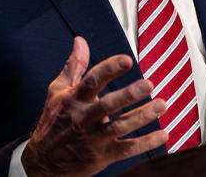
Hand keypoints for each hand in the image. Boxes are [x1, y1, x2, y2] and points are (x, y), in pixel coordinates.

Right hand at [21, 37, 167, 175]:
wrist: (42, 164)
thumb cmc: (53, 122)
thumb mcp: (57, 92)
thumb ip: (73, 66)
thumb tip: (80, 41)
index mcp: (74, 99)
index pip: (92, 80)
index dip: (109, 69)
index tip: (127, 59)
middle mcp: (83, 118)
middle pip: (107, 105)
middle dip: (129, 94)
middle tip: (149, 84)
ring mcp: (93, 138)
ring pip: (120, 126)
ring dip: (142, 116)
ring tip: (162, 105)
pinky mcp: (102, 156)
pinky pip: (126, 149)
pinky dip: (145, 143)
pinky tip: (163, 134)